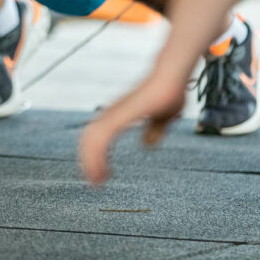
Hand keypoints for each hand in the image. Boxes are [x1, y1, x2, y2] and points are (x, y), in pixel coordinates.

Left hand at [79, 70, 185, 186]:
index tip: (99, 172)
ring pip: (91, 140)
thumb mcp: (163, 117)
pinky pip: (101, 138)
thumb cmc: (169, 92)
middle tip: (95, 183)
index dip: (94, 153)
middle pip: (88, 139)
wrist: (171, 76)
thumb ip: (154, 129)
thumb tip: (147, 144)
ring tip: (97, 182)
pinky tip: (102, 170)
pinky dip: (98, 156)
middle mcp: (111, 113)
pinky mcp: (120, 115)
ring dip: (90, 162)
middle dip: (88, 161)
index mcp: (118, 114)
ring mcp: (114, 112)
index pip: (97, 135)